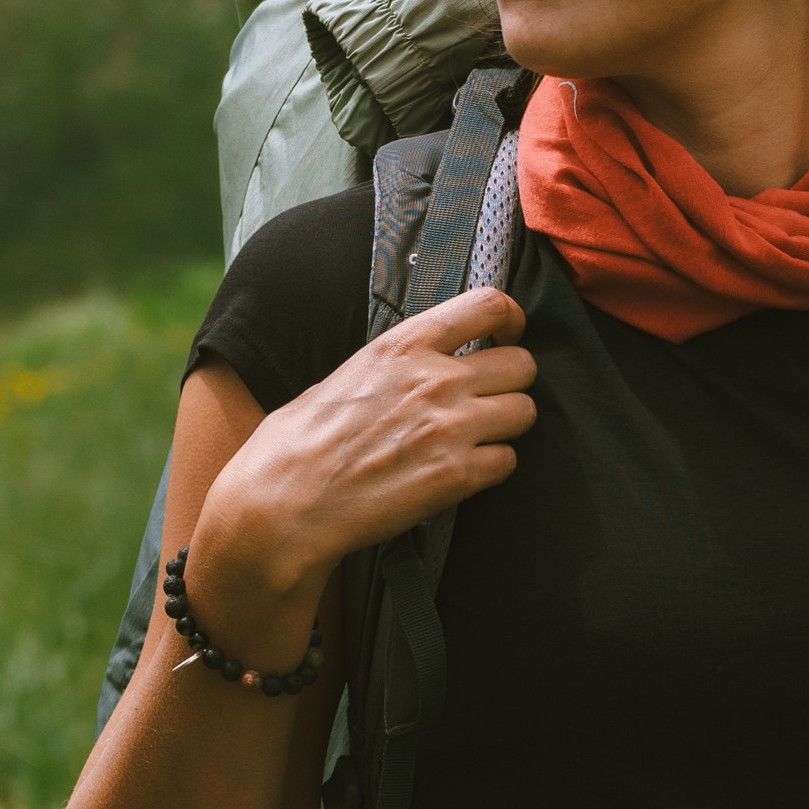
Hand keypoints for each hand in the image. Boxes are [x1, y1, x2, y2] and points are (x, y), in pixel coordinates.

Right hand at [188, 289, 536, 653]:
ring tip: (475, 439)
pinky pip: (508, 461)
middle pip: (522, 364)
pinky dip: (491, 468)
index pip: (489, 304)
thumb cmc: (298, 444)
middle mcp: (435, 379)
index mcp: (403, 346)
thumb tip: (421, 364)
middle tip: (489, 399)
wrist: (284, 504)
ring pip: (524, 412)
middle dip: (510, 382)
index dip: (510, 319)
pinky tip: (461, 473)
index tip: (506, 335)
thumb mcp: (345, 377)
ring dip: (506, 426)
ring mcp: (450, 428)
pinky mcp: (456, 476)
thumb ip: (395, 364)